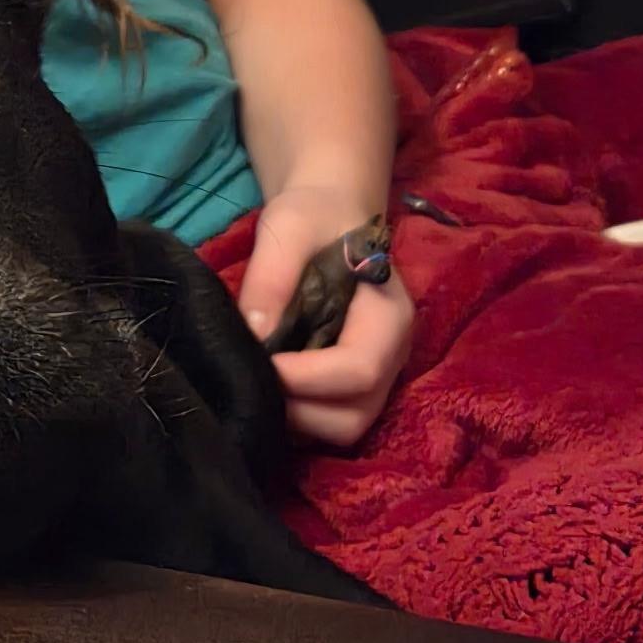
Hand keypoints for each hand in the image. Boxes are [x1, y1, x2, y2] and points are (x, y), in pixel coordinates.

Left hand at [239, 186, 413, 448]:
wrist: (327, 213)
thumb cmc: (314, 215)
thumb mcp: (289, 226)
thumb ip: (273, 276)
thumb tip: (253, 333)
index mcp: (389, 317)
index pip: (359, 369)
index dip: (306, 379)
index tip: (259, 360)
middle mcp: (391, 357)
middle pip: (353, 416)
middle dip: (298, 410)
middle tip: (251, 381)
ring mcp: (374, 378)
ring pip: (341, 429)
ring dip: (295, 420)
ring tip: (255, 385)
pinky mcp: (350, 387)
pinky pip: (327, 421)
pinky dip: (295, 418)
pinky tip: (264, 387)